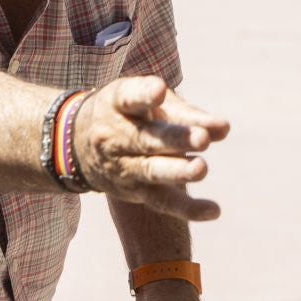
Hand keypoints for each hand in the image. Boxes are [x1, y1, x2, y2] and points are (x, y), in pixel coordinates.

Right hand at [77, 77, 229, 221]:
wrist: (77, 145)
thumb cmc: (130, 114)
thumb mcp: (150, 102)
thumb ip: (188, 114)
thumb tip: (224, 129)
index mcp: (117, 104)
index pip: (129, 98)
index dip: (144, 94)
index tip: (159, 90)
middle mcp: (116, 136)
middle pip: (145, 139)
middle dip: (174, 140)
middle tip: (202, 139)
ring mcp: (123, 167)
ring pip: (151, 172)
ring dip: (178, 172)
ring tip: (201, 169)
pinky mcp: (133, 191)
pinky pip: (161, 202)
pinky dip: (187, 208)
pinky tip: (214, 210)